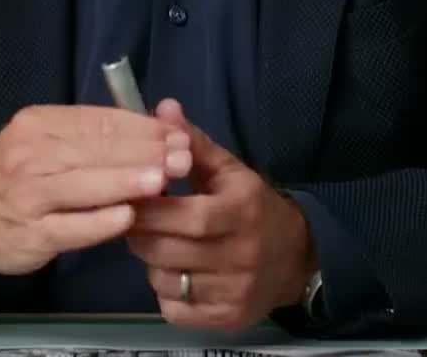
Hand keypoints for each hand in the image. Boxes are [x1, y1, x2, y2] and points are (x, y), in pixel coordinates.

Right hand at [0, 104, 193, 275]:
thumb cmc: (15, 177)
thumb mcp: (42, 143)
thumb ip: (91, 138)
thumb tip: (155, 131)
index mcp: (39, 123)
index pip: (99, 121)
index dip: (142, 128)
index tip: (177, 134)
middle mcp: (30, 153)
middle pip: (96, 150)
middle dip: (144, 152)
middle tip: (182, 157)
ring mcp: (28, 195)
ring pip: (84, 184)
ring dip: (126, 182)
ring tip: (162, 181)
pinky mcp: (30, 233)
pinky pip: (71, 226)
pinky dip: (99, 222)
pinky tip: (127, 218)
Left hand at [126, 99, 317, 331]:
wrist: (296, 257)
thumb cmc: (252, 207)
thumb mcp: (228, 171)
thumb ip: (192, 142)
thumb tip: (163, 107)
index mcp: (241, 212)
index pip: (186, 216)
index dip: (150, 209)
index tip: (130, 196)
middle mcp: (241, 255)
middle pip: (167, 250)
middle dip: (140, 233)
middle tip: (135, 220)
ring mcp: (235, 292)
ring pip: (165, 280)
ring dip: (152, 262)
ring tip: (160, 245)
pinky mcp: (227, 319)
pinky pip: (174, 310)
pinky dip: (166, 293)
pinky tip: (177, 273)